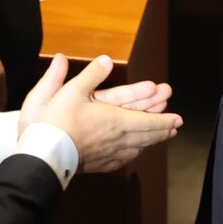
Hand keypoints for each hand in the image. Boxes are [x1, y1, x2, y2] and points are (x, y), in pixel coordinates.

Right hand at [21, 54, 181, 172]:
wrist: (44, 153)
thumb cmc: (57, 121)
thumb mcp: (72, 90)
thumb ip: (91, 74)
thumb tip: (107, 59)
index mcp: (116, 120)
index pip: (148, 121)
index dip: (165, 120)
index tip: (178, 119)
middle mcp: (118, 138)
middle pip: (147, 136)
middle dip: (163, 130)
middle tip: (175, 127)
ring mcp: (109, 153)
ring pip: (137, 148)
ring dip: (151, 142)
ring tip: (160, 138)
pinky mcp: (98, 164)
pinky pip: (123, 160)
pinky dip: (133, 154)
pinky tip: (133, 153)